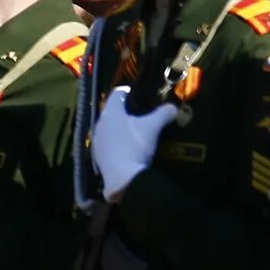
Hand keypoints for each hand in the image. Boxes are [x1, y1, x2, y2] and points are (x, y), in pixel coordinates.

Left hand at [92, 87, 180, 201]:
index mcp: (111, 113)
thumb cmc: (135, 145)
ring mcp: (97, 143)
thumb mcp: (153, 127)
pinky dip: (116, 144)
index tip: (135, 94)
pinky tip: (127, 150)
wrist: (123, 178)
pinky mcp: (98, 158)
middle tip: (139, 115)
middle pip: (111, 112)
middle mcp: (100, 125)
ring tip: (134, 133)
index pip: (116, 94)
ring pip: (108, 130)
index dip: (126, 91)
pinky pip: (108, 145)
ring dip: (119, 129)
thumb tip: (172, 108)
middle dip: (123, 112)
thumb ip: (163, 114)